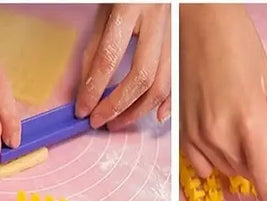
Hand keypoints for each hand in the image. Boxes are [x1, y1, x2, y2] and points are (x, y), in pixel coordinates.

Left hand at [75, 3, 170, 130]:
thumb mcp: (106, 9)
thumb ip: (95, 46)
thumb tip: (87, 88)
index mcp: (131, 5)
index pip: (109, 57)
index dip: (94, 89)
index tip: (83, 110)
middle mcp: (158, 20)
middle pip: (141, 77)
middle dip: (118, 106)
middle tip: (100, 121)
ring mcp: (175, 33)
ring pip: (162, 84)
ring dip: (139, 110)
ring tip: (118, 122)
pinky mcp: (183, 43)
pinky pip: (178, 79)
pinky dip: (168, 102)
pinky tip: (155, 116)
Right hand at [180, 4, 266, 200]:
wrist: (197, 22)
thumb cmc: (236, 42)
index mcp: (248, 123)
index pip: (264, 182)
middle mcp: (220, 137)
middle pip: (247, 175)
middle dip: (260, 167)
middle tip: (266, 144)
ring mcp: (198, 138)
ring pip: (226, 171)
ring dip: (239, 162)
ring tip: (242, 132)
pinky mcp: (182, 134)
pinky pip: (202, 166)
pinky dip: (215, 161)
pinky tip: (221, 141)